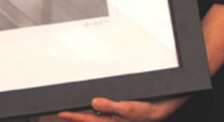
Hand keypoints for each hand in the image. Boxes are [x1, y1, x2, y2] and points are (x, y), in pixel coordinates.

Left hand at [56, 96, 186, 121]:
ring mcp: (114, 116)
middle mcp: (111, 120)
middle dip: (75, 115)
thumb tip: (95, 103)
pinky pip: (103, 108)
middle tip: (60, 110)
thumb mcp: (130, 108)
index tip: (61, 112)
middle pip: (89, 118)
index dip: (74, 116)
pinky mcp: (118, 109)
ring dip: (84, 111)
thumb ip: (112, 106)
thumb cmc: (148, 110)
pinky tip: (91, 103)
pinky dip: (95, 105)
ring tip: (70, 108)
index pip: (88, 120)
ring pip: (94, 114)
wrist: (163, 104)